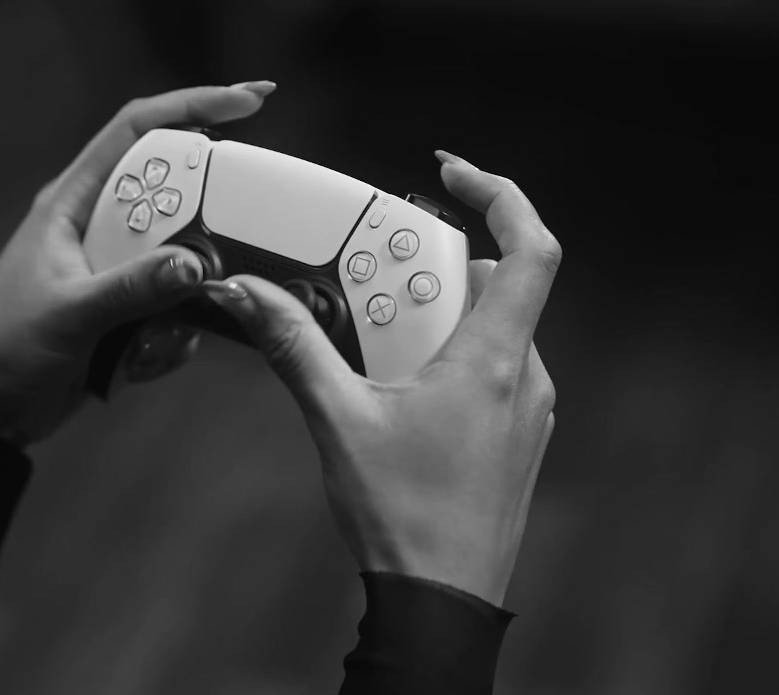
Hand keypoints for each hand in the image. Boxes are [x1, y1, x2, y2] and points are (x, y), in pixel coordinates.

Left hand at [0, 83, 276, 446]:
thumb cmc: (4, 348)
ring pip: (180, 258)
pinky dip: (172, 336)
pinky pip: (174, 307)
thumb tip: (194, 265)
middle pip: (174, 195)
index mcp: (71, 204)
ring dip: (185, 298)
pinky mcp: (125, 309)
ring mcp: (113, 269)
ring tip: (158, 335)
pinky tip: (140, 361)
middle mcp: (95, 227)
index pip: (135, 131)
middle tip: (235, 244)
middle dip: (206, 223)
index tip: (249, 102)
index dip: (191, 106)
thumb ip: (131, 288)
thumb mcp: (68, 315)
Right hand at [202, 152, 559, 605]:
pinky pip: (491, 371)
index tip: (452, 173)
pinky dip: (449, 357)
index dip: (502, 194)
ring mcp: (527, 412)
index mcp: (494, 360)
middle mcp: (524, 378)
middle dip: (432, 270)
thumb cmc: (402, 516)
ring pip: (492, 330)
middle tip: (373, 277)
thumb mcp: (336, 419)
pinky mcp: (516, 440)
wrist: (441, 604)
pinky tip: (398, 389)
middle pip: (496, 285)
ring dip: (438, 317)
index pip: (532, 249)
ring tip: (377, 341)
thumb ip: (292, 346)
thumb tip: (246, 294)